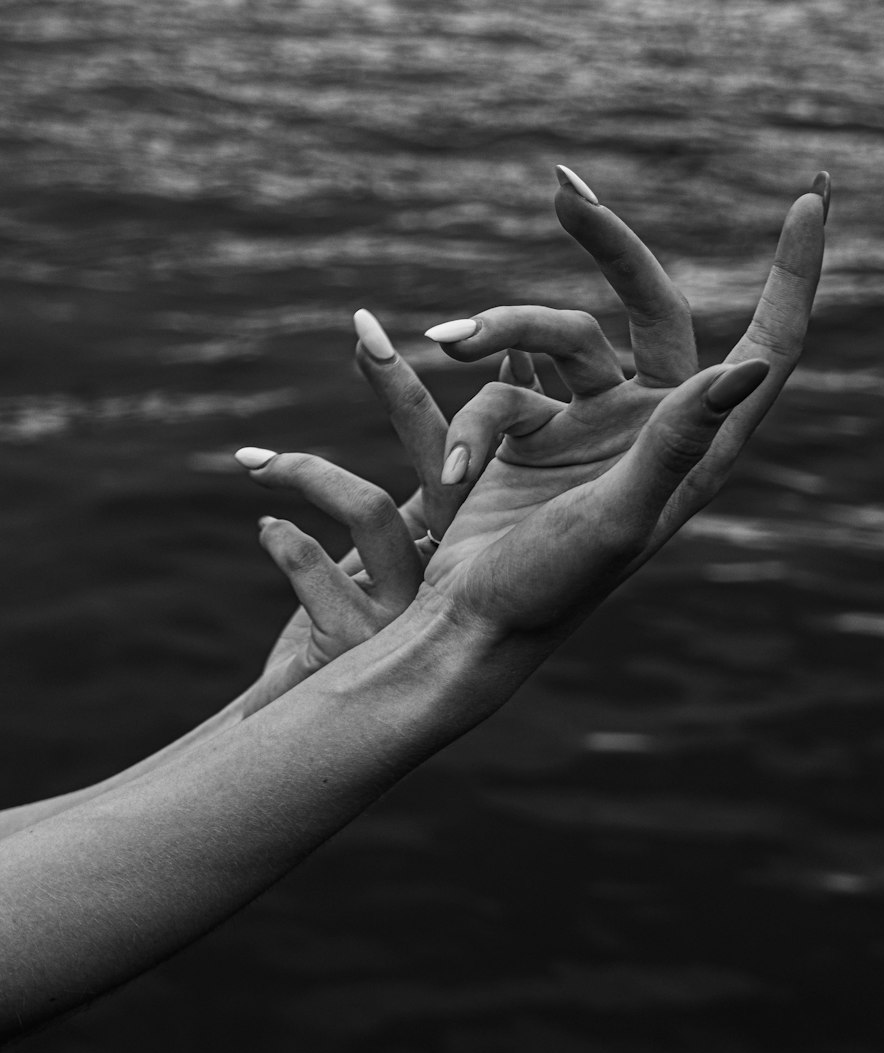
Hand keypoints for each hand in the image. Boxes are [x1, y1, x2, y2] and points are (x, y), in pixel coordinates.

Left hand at [237, 313, 545, 712]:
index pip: (461, 449)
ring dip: (306, 475)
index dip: (448, 392)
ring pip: (369, 509)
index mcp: (458, 547)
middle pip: (435, 460)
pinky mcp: (358, 645)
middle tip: (362, 326)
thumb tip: (387, 441)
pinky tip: (267, 528)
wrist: (309, 726)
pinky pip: (319, 571)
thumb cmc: (339, 633)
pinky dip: (285, 547)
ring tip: (255, 463)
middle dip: (396, 386)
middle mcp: (449, 577)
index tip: (414, 330)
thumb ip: (384, 505)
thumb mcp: (371, 564)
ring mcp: (408, 614)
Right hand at [416, 165, 828, 631]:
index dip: (792, 276)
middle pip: (651, 307)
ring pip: (557, 333)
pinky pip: (501, 384)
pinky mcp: (532, 428)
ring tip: (447, 343)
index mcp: (698, 449)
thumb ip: (677, 441)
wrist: (470, 622)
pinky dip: (471, 412)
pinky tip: (450, 466)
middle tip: (563, 186)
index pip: (766, 350)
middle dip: (608, 244)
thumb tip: (747, 371)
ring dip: (501, 328)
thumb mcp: (619, 517)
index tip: (811, 199)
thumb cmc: (552, 590)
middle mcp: (653, 427)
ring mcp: (592, 423)